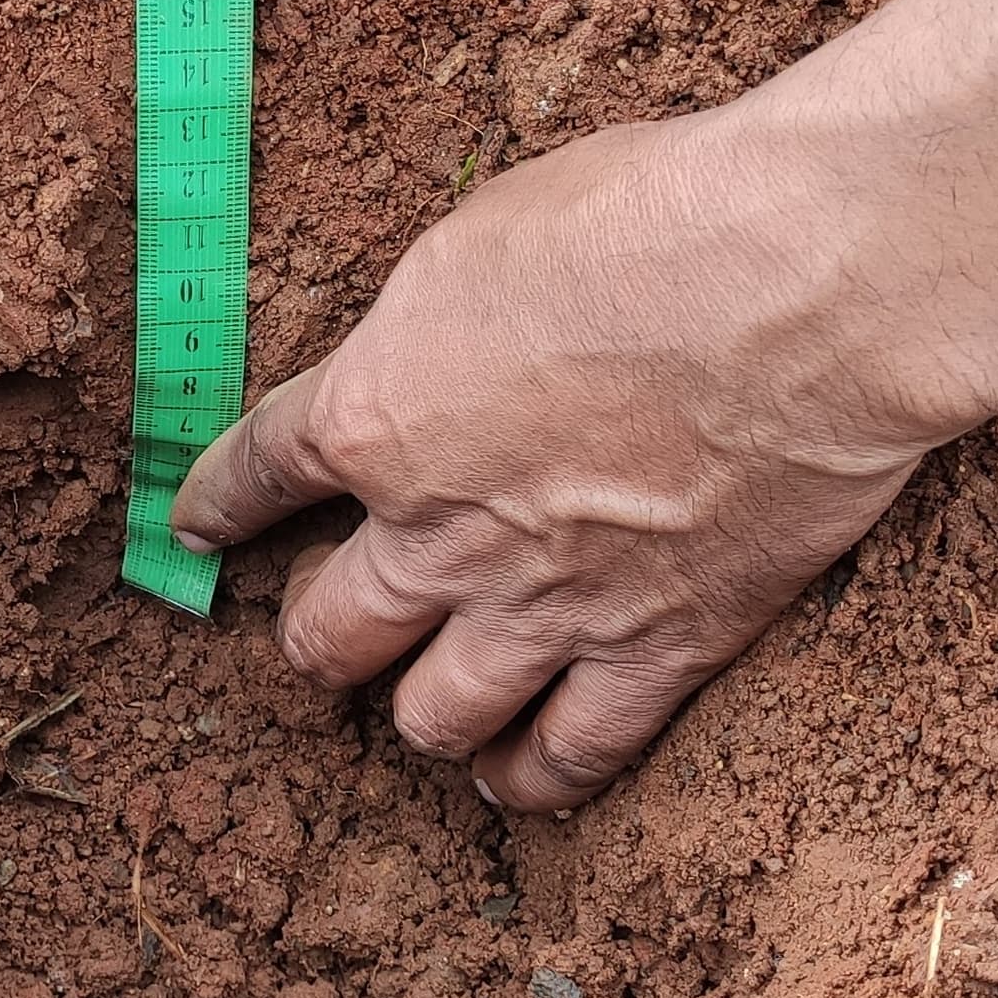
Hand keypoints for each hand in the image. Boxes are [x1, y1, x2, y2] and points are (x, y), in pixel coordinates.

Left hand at [168, 102, 997, 811]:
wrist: (799, 286)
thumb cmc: (652, 220)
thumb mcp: (486, 235)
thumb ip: (433, 324)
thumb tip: (434, 344)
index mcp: (373, 414)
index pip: (253, 473)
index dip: (216, 504)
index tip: (197, 524)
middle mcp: (436, 533)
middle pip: (325, 636)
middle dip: (318, 634)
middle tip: (337, 624)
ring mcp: (543, 608)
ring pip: (430, 719)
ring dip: (420, 713)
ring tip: (432, 706)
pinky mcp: (656, 652)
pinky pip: (570, 758)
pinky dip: (535, 777)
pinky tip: (521, 776)